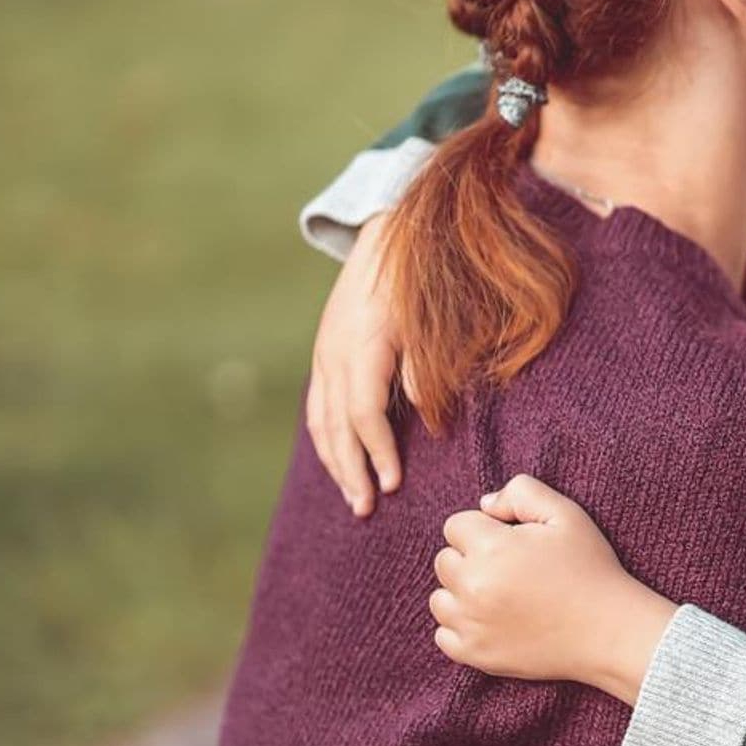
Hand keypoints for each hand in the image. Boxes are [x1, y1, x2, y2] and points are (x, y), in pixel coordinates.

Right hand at [306, 211, 402, 517]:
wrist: (387, 236)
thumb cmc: (417, 279)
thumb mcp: (426, 317)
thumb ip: (423, 364)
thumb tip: (421, 411)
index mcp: (362, 348)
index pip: (365, 415)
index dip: (378, 453)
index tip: (393, 484)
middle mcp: (335, 356)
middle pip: (337, 427)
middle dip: (351, 471)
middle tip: (365, 510)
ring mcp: (324, 356)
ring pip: (322, 421)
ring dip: (335, 462)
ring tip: (350, 496)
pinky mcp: (323, 354)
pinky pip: (318, 406)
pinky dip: (327, 438)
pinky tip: (337, 460)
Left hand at [430, 475, 677, 704]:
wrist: (609, 631)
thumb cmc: (590, 569)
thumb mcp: (566, 514)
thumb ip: (521, 492)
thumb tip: (485, 505)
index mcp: (491, 549)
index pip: (456, 526)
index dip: (485, 529)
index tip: (513, 542)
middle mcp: (473, 587)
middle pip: (444, 561)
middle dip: (470, 558)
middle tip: (511, 569)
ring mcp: (471, 625)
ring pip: (440, 598)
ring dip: (462, 593)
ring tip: (501, 595)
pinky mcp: (475, 655)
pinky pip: (443, 635)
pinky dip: (461, 626)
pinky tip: (492, 620)